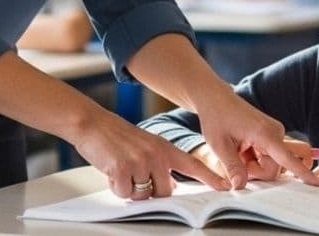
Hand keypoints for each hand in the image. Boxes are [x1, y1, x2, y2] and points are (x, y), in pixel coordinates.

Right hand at [73, 107, 229, 199]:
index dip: (210, 177)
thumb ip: (160, 162)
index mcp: (163, 147)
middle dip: (150, 191)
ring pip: (143, 196)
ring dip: (131, 188)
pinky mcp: (124, 169)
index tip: (226, 187)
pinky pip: (125, 194)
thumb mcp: (144, 145)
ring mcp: (141, 161)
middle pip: (166, 192)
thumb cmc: (116, 136)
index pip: (192, 164)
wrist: (92, 123)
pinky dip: (116, 187)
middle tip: (134, 175)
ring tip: (121, 168)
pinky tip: (111, 170)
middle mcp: (156, 154)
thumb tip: (169, 187)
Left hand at [195, 87, 318, 188]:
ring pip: (272, 164)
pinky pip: (270, 156)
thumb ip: (232, 167)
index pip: (287, 157)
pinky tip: (246, 147)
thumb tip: (240, 187)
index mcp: (264, 133)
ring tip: (239, 149)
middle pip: (274, 169)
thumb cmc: (216, 117)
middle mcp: (275, 131)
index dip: (303, 172)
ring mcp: (276, 132)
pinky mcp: (273, 135)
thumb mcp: (219, 144)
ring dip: (254, 164)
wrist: (216, 98)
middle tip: (236, 157)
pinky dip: (257, 157)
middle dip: (255, 171)